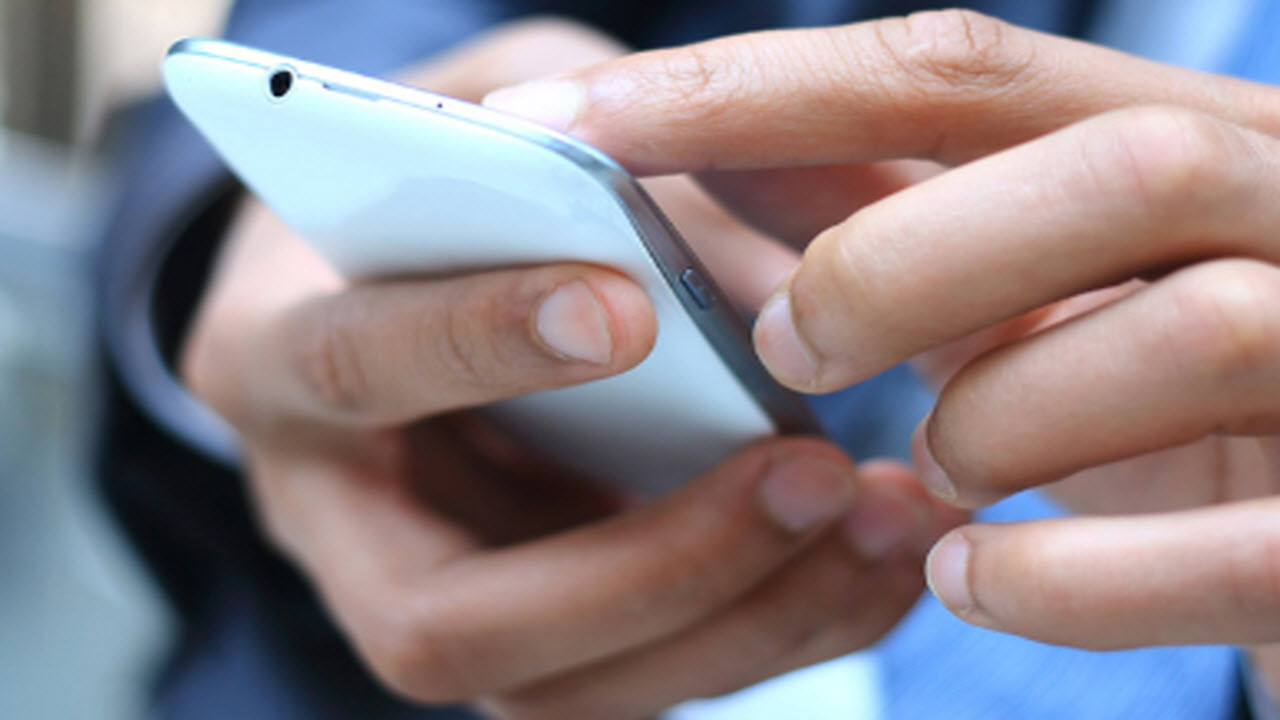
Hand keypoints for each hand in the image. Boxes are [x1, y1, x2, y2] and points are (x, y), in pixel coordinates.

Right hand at [182, 19, 958, 718]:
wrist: (409, 274)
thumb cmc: (441, 175)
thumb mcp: (490, 108)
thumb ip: (582, 153)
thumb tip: (742, 271)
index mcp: (273, 353)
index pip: (348, 368)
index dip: (472, 345)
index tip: (623, 307)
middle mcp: (333, 514)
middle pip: (445, 619)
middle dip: (647, 564)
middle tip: (813, 472)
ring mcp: (429, 593)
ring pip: (562, 689)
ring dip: (741, 620)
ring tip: (883, 520)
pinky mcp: (528, 635)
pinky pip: (644, 679)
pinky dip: (779, 631)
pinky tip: (876, 561)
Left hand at [483, 9, 1279, 653]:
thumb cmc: (1168, 399)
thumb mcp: (1040, 283)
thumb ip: (904, 209)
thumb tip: (715, 151)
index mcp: (1192, 138)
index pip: (962, 69)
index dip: (755, 88)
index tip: (569, 130)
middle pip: (1113, 163)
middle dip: (904, 257)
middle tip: (787, 346)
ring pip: (1187, 332)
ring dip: (999, 419)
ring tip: (930, 474)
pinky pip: (1236, 553)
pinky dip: (1065, 582)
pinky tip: (969, 581)